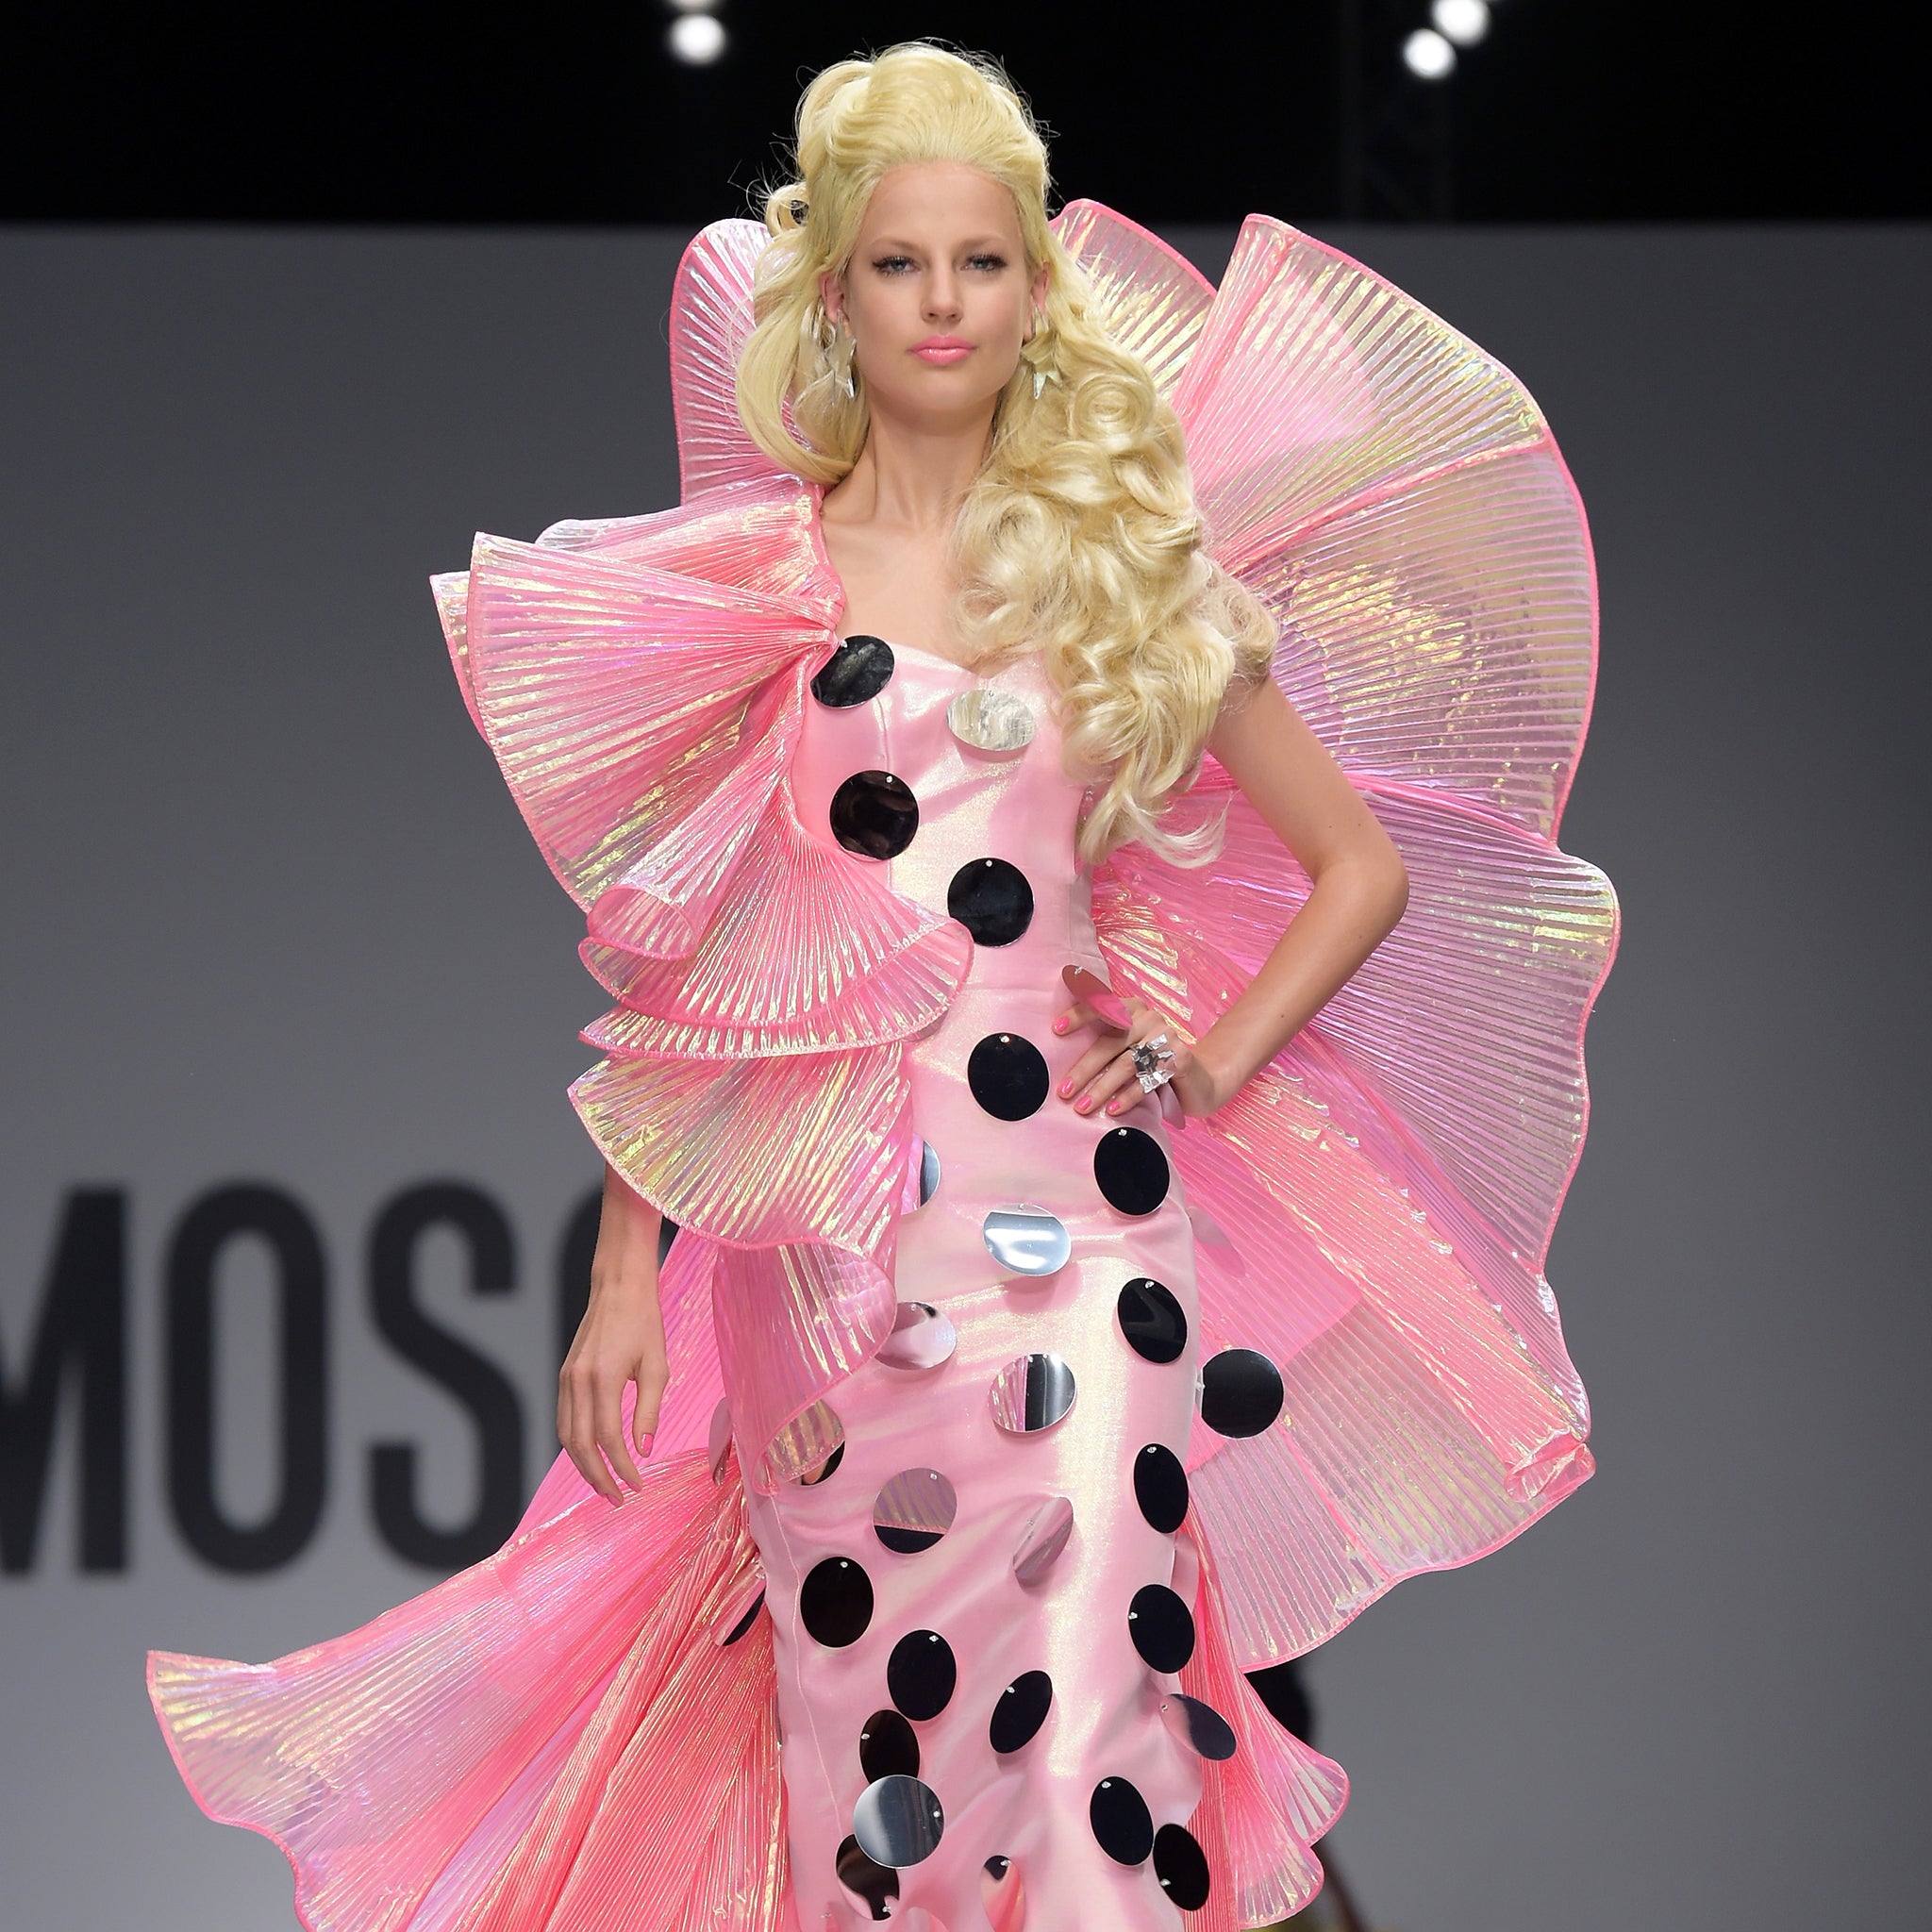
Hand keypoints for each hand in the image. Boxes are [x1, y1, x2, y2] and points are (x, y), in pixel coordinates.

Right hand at [557, 1173, 668, 1503]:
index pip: (607, 1438)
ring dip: (583, 1465)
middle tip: (618, 1498)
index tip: (638, 1486)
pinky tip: (592, 1456)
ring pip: (566, 1436)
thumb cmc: (645, 1323)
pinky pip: (564, 1419)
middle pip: (579, 1445)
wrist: (618, 1287)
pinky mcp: (565, 1375)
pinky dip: (575, 1444)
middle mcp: (577, 1381)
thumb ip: (649, 1411)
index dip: (621, 1468)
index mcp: (602, 1378)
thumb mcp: (657, 1366)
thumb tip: (644, 1451)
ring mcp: (566, 1378)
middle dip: (598, 1477)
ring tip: (605, 1485)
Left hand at [1053, 994, 1228, 1120]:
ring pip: (1126, 1064)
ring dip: (1102, 1088)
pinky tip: (1113, 1110)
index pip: (1102, 1006)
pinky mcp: (1180, 1058)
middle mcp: (1149, 1017)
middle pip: (1110, 1042)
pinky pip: (1148, 1079)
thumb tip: (1059, 1060)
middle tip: (1064, 1092)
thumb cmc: (1150, 1064)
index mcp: (1131, 1008)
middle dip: (1084, 1070)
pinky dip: (1127, 1096)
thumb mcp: (1127, 1049)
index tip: (1056, 1030)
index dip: (1079, 1015)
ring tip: (1083, 1107)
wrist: (1198, 1079)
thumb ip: (1104, 1044)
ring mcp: (1166, 1037)